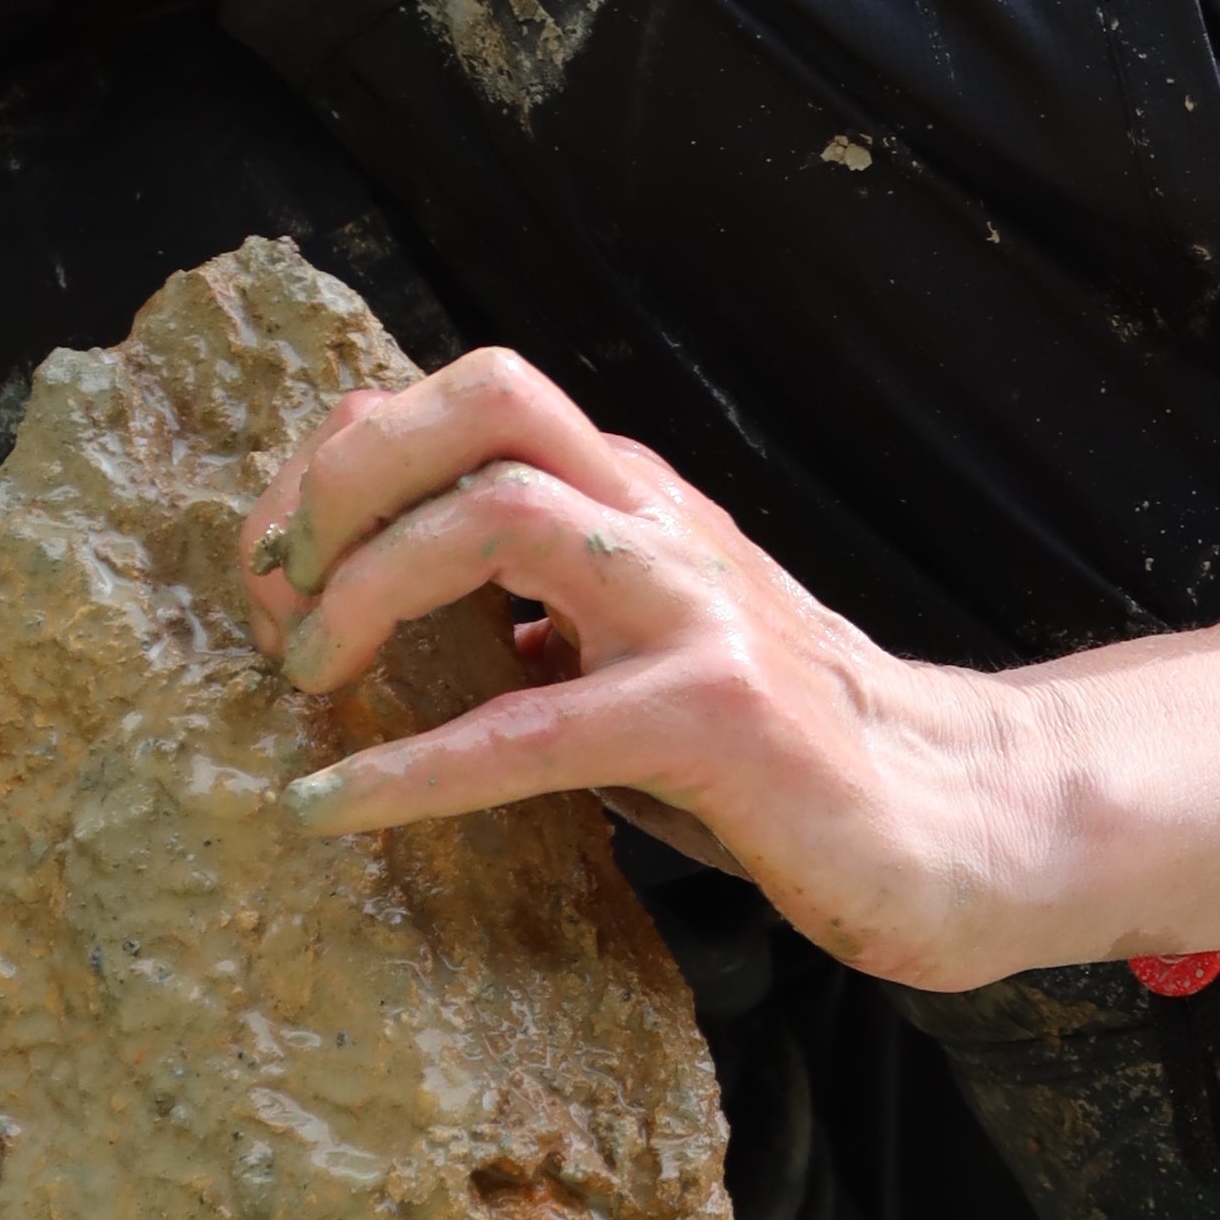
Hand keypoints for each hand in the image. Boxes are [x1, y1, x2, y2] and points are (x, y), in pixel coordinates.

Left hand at [238, 350, 1062, 986]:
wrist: (952, 818)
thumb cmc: (770, 748)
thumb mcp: (632, 645)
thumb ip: (535, 606)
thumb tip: (369, 602)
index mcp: (628, 496)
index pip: (458, 402)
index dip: (336, 462)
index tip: (267, 566)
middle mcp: (656, 519)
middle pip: (480, 401)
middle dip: (342, 479)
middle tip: (271, 596)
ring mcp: (693, 607)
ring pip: (496, 516)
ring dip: (364, 589)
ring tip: (304, 679)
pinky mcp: (716, 716)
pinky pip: (530, 726)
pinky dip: (410, 769)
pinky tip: (333, 807)